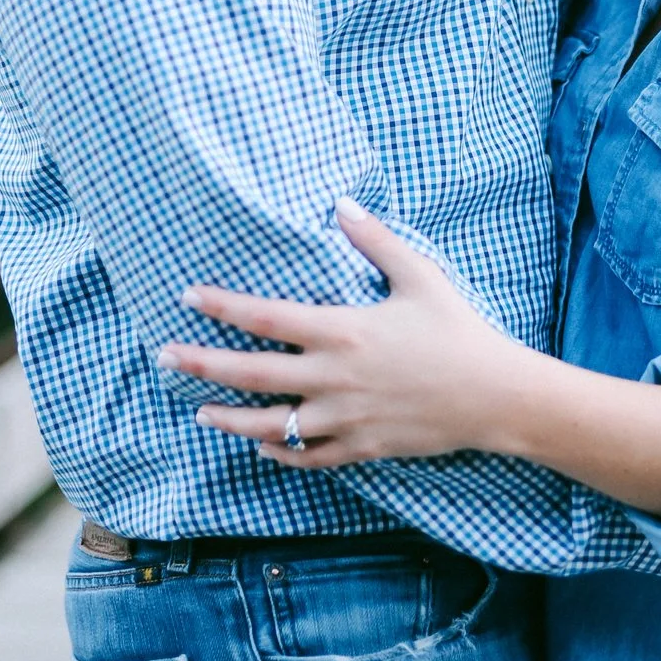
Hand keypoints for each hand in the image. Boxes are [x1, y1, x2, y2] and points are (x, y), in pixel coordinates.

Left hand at [159, 203, 524, 465]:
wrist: (495, 396)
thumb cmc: (458, 331)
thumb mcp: (420, 276)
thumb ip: (375, 240)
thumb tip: (341, 203)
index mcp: (343, 331)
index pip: (264, 318)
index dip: (221, 306)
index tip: (187, 297)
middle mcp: (333, 378)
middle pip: (250, 374)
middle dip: (201, 364)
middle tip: (165, 357)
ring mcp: (343, 418)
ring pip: (268, 425)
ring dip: (228, 418)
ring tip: (200, 410)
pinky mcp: (360, 448)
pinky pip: (306, 456)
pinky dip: (277, 453)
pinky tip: (258, 445)